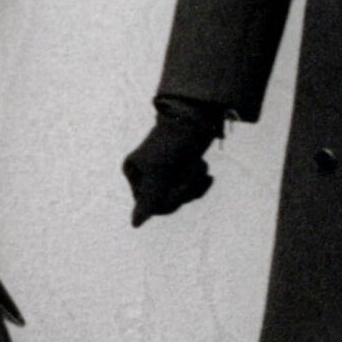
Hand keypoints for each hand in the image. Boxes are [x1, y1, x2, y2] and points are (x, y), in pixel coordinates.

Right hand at [124, 99, 225, 224]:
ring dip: (194, 185)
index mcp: (133, 172)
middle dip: (183, 190)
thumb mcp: (160, 172)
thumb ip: (149, 199)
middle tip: (195, 169)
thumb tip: (135, 224)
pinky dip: (199, 184)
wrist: (198, 116)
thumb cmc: (175, 141)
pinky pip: (189, 191)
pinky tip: (207, 174)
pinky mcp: (180, 171)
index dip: (168, 200)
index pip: (149, 204)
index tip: (180, 186)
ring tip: (201, 165)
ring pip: (179, 197)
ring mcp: (164, 173)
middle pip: (165, 202)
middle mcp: (145, 174)